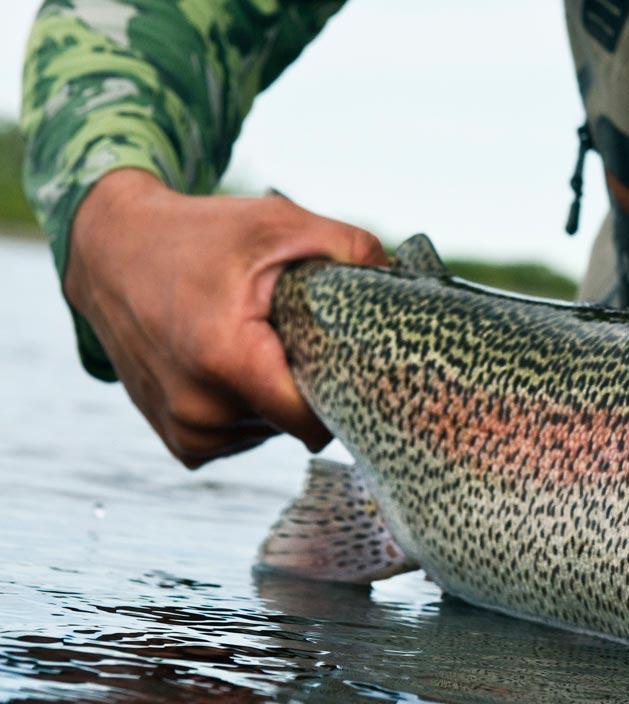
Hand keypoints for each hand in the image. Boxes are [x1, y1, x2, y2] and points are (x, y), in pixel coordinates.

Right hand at [65, 169, 388, 467]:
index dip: (343, 392)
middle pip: (298, 423)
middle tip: (294, 335)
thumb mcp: (277, 223)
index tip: (350, 362)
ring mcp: (185, 431)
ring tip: (256, 344)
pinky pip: (244, 439)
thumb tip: (404, 274)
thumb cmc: (198, 235)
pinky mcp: (179, 442)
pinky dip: (251, 410)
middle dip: (310, 385)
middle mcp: (200, 408)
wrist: (110, 251)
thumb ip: (349, 246)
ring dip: (278, 397)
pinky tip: (236, 367)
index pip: (314, 419)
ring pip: (274, 433)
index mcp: (226, 360)